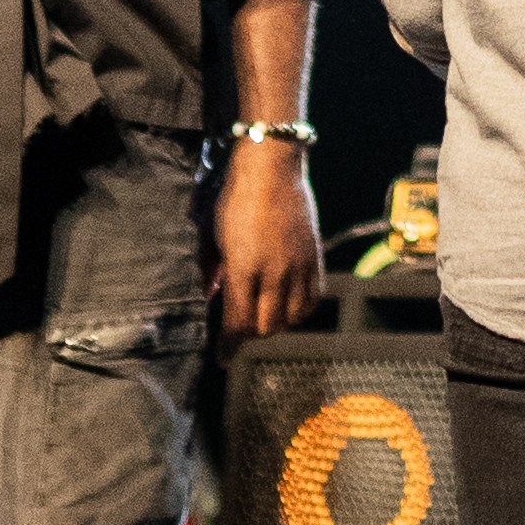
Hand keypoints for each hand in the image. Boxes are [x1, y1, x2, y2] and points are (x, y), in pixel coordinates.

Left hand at [211, 141, 323, 353]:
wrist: (273, 167)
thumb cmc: (237, 197)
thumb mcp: (214, 234)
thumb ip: (211, 269)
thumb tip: (209, 296)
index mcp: (243, 268)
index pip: (238, 324)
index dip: (229, 347)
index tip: (222, 358)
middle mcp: (274, 272)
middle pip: (266, 327)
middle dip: (250, 334)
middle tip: (241, 326)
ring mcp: (298, 266)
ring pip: (291, 318)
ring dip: (276, 323)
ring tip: (265, 313)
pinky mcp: (315, 257)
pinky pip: (313, 299)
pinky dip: (300, 310)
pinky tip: (289, 303)